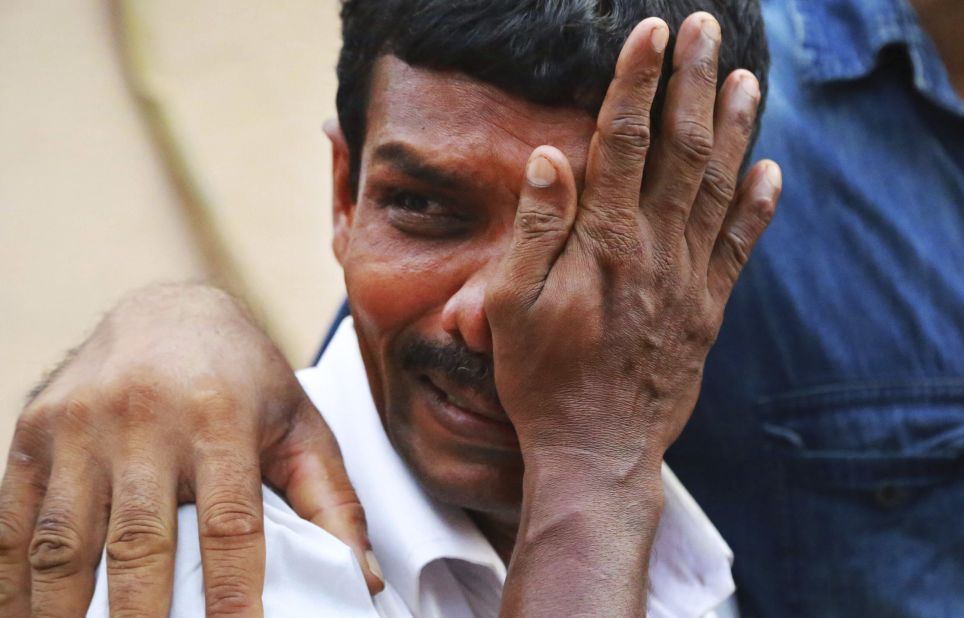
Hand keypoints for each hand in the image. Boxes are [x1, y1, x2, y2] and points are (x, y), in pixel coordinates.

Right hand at [0, 283, 382, 617]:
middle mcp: (145, 417)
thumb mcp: (300, 427)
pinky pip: (14, 520)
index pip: (230, 527)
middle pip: (139, 544)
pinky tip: (29, 617)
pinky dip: (14, 583)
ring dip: (66, 613)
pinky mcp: (36, 431)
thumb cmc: (243, 376)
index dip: (233, 596)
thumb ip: (331, 501)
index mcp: (222, 416)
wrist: (168, 310)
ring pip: (63, 542)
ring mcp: (81, 424)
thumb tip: (358, 579)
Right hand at [488, 12, 779, 476]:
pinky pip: (739, 247)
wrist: (597, 448)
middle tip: (703, 30)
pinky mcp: (708, 310)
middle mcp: (654, 250)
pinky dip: (757, 206)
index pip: (622, 141)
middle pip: (680, 149)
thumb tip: (550, 156)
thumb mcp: (512, 306)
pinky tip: (769, 170)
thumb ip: (535, 228)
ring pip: (718, 187)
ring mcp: (688, 280)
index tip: (650, 33)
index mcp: (603, 242)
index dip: (637, 82)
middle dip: (692, 82)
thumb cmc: (542, 378)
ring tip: (743, 79)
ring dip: (734, 129)